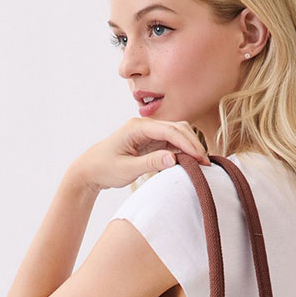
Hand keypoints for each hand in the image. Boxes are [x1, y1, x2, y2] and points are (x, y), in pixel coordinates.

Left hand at [71, 118, 210, 192]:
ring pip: (177, 133)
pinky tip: (190, 163)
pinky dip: (182, 151)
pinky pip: (171, 143)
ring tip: (201, 164)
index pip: (169, 130)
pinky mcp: (150, 142)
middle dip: (193, 143)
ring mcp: (148, 133)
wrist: (89, 170)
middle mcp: (144, 126)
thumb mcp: (126, 169)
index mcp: (137, 127)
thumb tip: (173, 159)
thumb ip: (150, 163)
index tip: (200, 158)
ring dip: (190, 146)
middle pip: (177, 128)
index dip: (188, 143)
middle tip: (205, 163)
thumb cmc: (104, 168)